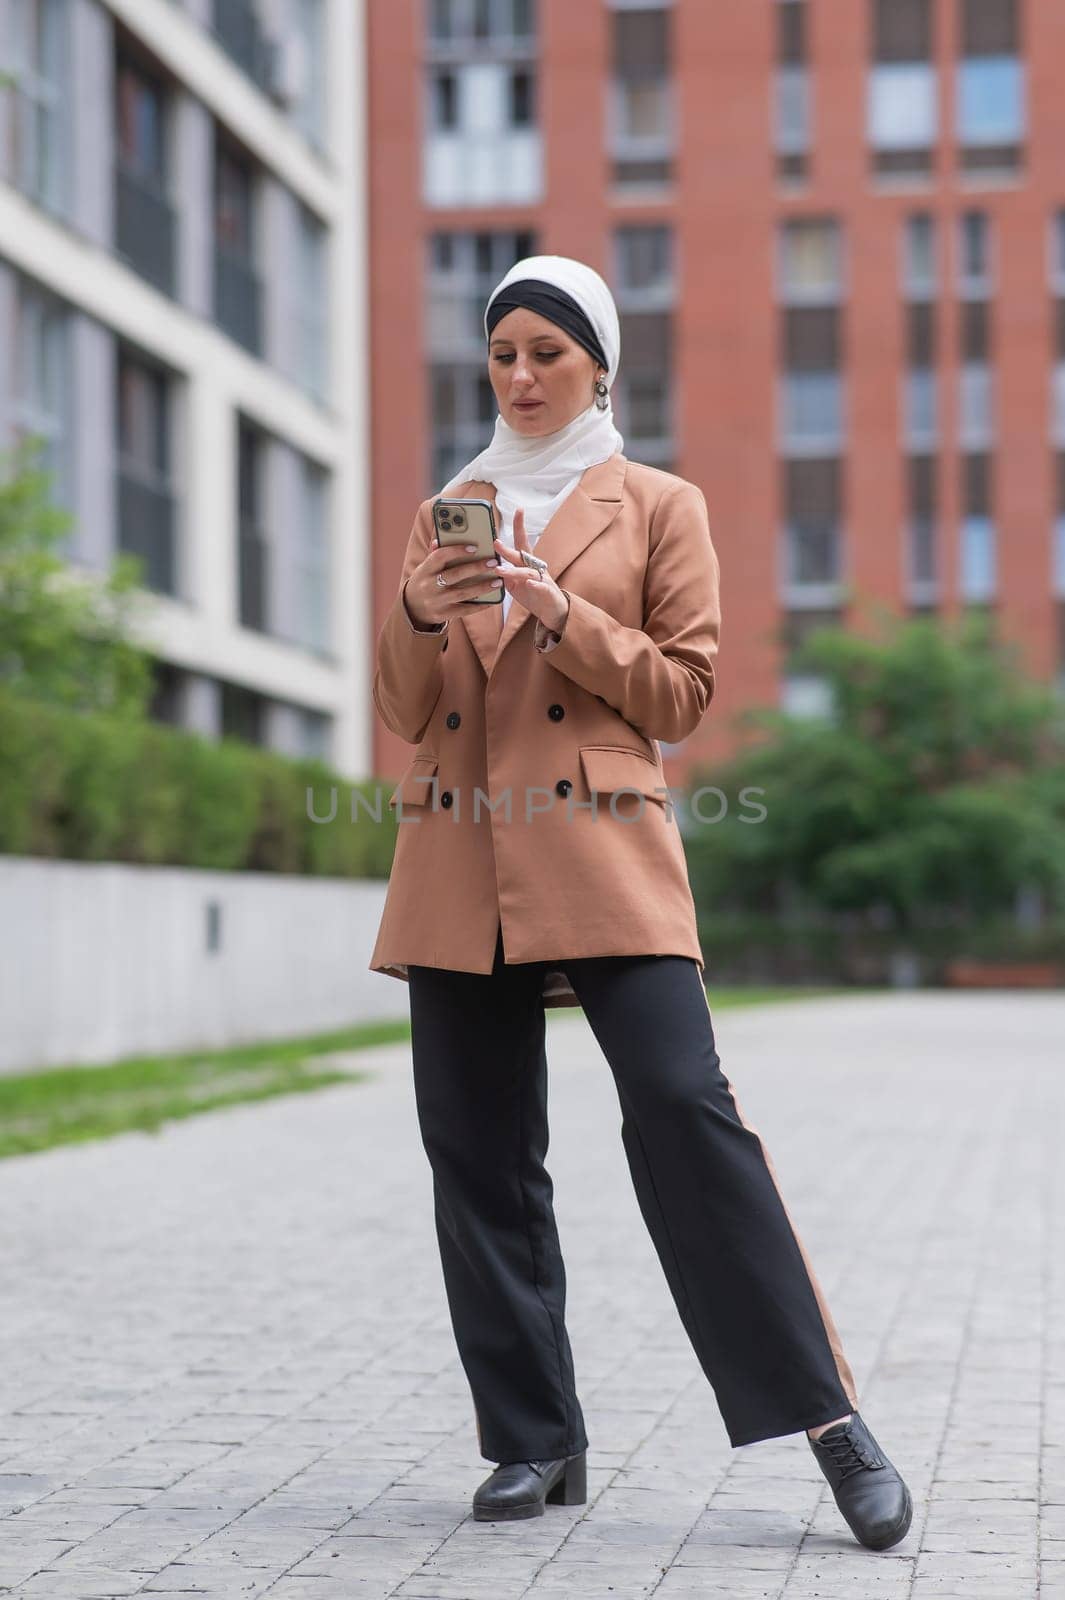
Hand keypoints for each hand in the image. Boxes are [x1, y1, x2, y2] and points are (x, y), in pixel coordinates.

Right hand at [403, 535, 504, 626]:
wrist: (412, 607)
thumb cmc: (424, 581)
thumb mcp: (425, 567)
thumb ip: (435, 554)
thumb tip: (441, 538)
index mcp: (425, 569)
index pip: (440, 556)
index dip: (457, 551)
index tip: (474, 547)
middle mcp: (429, 585)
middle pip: (455, 575)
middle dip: (476, 568)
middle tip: (493, 563)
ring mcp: (436, 601)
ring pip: (462, 593)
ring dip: (482, 587)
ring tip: (498, 581)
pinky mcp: (443, 614)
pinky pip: (464, 610)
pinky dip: (479, 605)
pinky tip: (491, 600)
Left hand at [493, 508, 570, 633]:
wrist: (553, 611)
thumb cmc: (533, 594)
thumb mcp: (515, 584)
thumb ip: (505, 575)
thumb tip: (491, 566)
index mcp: (527, 564)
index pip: (522, 542)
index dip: (520, 526)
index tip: (519, 510)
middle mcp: (535, 568)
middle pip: (522, 555)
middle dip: (508, 549)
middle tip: (496, 543)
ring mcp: (542, 579)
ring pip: (528, 572)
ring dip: (513, 571)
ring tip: (500, 571)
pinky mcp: (547, 592)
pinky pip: (541, 586)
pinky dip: (535, 584)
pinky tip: (528, 582)